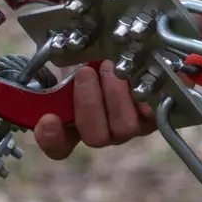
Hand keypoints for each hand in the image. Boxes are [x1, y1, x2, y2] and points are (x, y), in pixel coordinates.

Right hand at [35, 63, 157, 159]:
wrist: (129, 53)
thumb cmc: (93, 60)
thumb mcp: (70, 65)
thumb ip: (56, 77)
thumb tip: (46, 73)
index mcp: (74, 126)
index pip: (59, 148)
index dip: (52, 139)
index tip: (48, 118)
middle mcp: (104, 132)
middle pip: (95, 137)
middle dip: (89, 104)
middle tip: (85, 72)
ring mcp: (130, 127)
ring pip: (124, 127)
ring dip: (115, 96)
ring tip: (112, 68)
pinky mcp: (154, 117)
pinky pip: (152, 115)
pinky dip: (144, 97)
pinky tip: (137, 76)